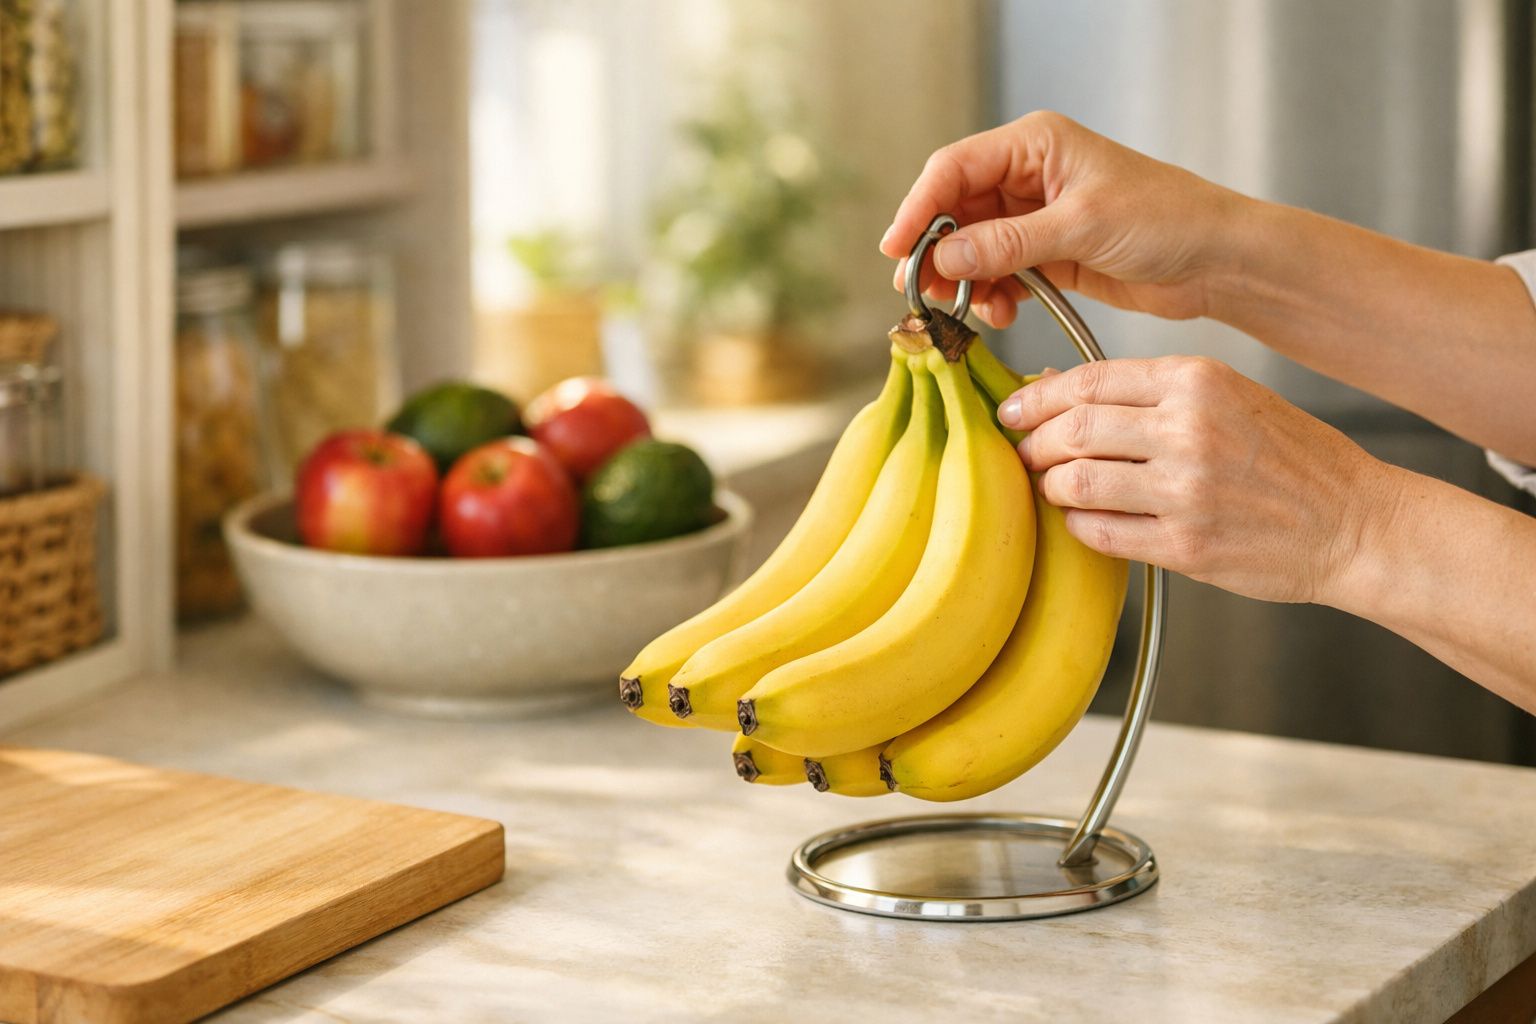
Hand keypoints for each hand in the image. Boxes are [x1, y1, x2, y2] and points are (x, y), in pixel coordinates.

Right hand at [880, 111, 1246, 328]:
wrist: (1215, 260)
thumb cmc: (1166, 220)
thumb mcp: (1082, 226)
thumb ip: (1008, 242)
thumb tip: (945, 256)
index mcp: (1035, 145)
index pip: (954, 169)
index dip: (919, 209)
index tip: (897, 250)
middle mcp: (1027, 176)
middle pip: (955, 211)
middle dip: (937, 254)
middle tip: (922, 294)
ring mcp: (1035, 218)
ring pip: (972, 248)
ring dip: (964, 281)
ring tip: (969, 311)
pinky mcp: (1046, 255)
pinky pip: (997, 274)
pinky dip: (991, 296)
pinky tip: (1001, 314)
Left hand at [1000, 356, 1400, 603]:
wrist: (1355, 524)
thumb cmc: (1290, 460)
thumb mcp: (1228, 398)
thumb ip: (1147, 393)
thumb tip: (1054, 387)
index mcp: (1198, 381)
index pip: (1089, 381)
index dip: (1037, 398)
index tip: (1013, 412)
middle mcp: (1190, 430)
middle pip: (1072, 430)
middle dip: (1033, 444)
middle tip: (1025, 454)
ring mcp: (1186, 491)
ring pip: (1075, 482)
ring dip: (1051, 487)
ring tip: (1054, 488)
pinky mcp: (1185, 546)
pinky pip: (1099, 533)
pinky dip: (1079, 525)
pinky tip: (1086, 520)